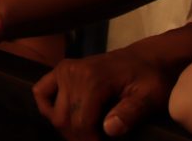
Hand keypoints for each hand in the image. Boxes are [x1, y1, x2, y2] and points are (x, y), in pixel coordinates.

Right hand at [33, 48, 174, 140]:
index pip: (81, 122)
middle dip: (78, 138)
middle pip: (64, 119)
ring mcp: (64, 70)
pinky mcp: (61, 70)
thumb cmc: (150, 79)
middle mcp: (73, 72)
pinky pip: (41, 92)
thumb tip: (109, 130)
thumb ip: (130, 113)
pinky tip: (66, 118)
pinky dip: (48, 109)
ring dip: (67, 128)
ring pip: (53, 112)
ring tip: (86, 134)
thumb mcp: (150, 97)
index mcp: (94, 79)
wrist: (145, 58)